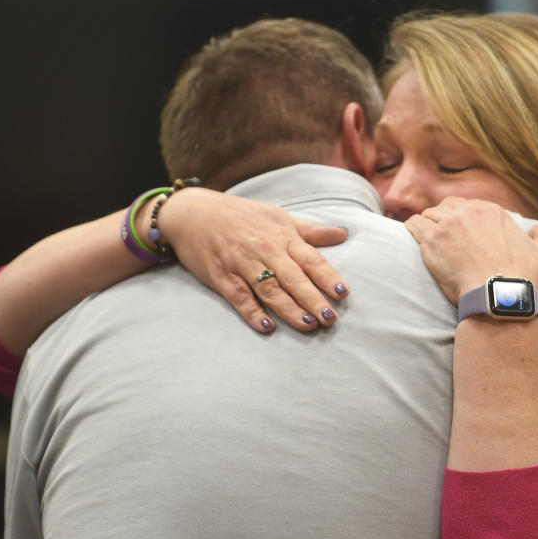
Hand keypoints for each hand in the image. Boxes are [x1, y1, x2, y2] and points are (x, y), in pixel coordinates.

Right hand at [157, 187, 349, 331]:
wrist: (193, 212)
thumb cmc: (241, 216)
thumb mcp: (278, 217)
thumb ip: (310, 231)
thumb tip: (344, 234)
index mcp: (282, 236)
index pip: (310, 259)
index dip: (327, 277)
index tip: (343, 293)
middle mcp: (265, 250)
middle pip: (293, 278)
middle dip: (313, 299)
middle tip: (331, 319)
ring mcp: (242, 264)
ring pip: (270, 290)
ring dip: (289, 309)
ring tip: (308, 325)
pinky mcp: (222, 277)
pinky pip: (239, 297)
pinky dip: (252, 312)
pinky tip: (266, 326)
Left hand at [404, 197, 537, 304]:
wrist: (500, 295)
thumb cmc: (522, 278)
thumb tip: (537, 229)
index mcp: (493, 212)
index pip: (470, 206)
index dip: (464, 218)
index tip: (461, 232)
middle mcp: (470, 212)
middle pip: (449, 206)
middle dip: (445, 218)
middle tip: (443, 235)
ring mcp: (449, 224)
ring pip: (430, 214)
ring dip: (428, 224)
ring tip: (427, 238)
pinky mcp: (432, 240)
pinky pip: (414, 224)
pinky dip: (412, 228)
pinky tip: (413, 234)